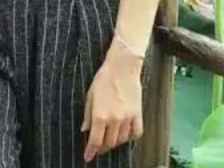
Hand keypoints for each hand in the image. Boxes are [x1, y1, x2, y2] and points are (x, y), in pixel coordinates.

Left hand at [81, 44, 143, 162]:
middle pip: (109, 143)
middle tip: (98, 145)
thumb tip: (85, 129)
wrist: (122, 66)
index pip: (95, 141)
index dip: (91, 151)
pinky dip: (130, 137)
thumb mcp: (90, 95)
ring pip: (121, 140)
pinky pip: (136, 133)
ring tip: (110, 138)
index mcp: (100, 115)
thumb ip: (88, 114)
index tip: (88, 157)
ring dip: (115, 142)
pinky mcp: (138, 113)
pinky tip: (125, 134)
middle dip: (102, 147)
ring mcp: (127, 118)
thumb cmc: (104, 78)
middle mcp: (114, 120)